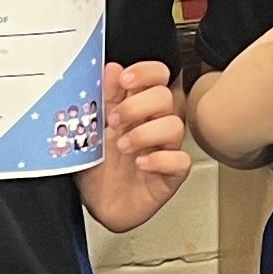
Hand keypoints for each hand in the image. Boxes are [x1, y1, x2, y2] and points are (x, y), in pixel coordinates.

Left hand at [79, 61, 191, 233]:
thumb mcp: (93, 128)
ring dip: (145, 133)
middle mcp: (154, 124)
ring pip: (175, 126)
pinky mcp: (171, 174)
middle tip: (114, 120)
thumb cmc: (98, 167)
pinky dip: (160, 160)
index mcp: (138, 106)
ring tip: (123, 147)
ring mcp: (165, 148)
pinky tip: (141, 164)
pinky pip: (180, 160)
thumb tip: (111, 68)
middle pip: (166, 97)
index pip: (158, 76)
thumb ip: (104, 98)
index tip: (125, 80)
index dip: (146, 72)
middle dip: (137, 105)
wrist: (96, 205)